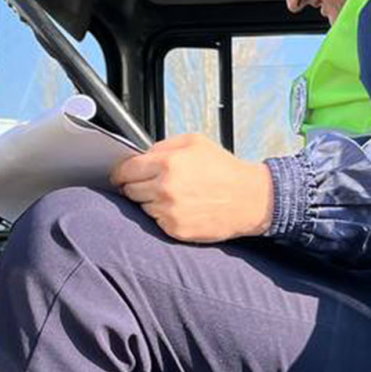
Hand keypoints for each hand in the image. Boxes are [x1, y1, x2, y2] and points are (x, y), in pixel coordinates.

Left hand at [111, 133, 274, 242]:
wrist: (250, 199)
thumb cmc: (224, 170)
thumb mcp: (195, 142)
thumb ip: (163, 145)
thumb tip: (140, 156)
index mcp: (168, 163)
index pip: (126, 170)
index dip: (121, 172)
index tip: (121, 175)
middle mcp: (165, 188)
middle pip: (130, 189)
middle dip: (138, 185)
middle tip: (157, 183)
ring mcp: (169, 211)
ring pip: (142, 206)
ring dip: (151, 201)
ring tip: (176, 195)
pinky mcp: (175, 229)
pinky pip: (156, 221)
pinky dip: (163, 215)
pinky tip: (181, 208)